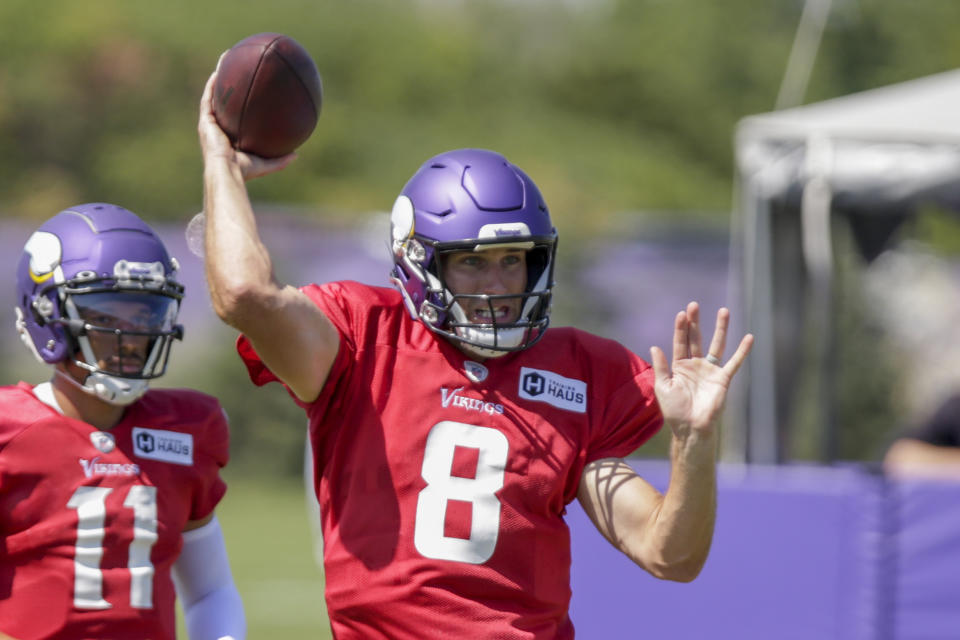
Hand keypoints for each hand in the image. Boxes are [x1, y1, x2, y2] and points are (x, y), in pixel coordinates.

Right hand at [197, 58, 295, 180]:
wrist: (226, 172)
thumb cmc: (244, 171)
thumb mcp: (267, 163)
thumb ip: (281, 160)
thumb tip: (297, 154)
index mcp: (229, 137)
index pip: (234, 116)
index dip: (238, 104)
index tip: (246, 92)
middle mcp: (218, 128)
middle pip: (223, 101)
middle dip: (229, 85)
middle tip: (237, 69)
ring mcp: (210, 124)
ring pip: (213, 95)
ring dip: (219, 77)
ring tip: (225, 60)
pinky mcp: (205, 120)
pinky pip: (208, 98)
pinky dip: (213, 84)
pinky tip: (219, 69)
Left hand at [650, 302, 752, 438]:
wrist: (691, 428)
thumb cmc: (674, 411)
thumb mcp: (662, 387)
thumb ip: (660, 367)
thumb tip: (654, 346)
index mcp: (679, 366)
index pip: (680, 342)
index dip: (681, 328)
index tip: (681, 314)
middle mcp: (695, 365)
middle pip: (696, 338)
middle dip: (695, 322)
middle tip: (694, 305)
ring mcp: (710, 370)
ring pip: (717, 345)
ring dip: (720, 328)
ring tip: (724, 310)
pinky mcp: (723, 379)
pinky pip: (734, 363)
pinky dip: (742, 351)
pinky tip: (749, 337)